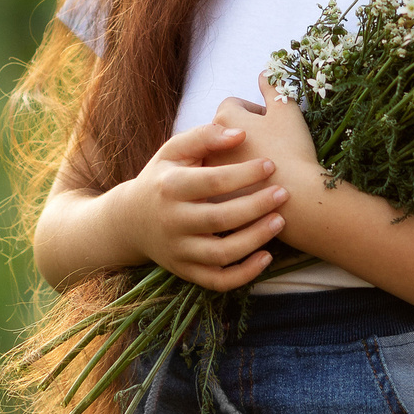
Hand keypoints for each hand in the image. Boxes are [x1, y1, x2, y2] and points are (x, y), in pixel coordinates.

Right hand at [112, 121, 289, 290]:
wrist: (130, 221)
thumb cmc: (162, 178)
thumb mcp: (173, 151)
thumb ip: (205, 136)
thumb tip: (241, 132)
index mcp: (169, 187)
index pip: (212, 181)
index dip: (245, 173)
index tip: (271, 165)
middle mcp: (172, 221)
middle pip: (219, 219)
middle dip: (256, 206)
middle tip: (283, 193)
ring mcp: (178, 250)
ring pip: (221, 254)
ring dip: (255, 239)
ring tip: (280, 221)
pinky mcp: (185, 271)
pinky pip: (218, 281)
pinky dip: (244, 274)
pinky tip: (267, 256)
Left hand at [211, 73, 323, 206]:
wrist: (296, 198)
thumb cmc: (291, 149)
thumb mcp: (286, 110)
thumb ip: (273, 86)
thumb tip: (264, 72)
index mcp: (224, 118)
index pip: (234, 104)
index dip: (255, 111)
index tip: (273, 124)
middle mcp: (209, 144)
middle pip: (225, 131)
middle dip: (244, 134)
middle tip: (270, 144)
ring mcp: (210, 173)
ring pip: (222, 158)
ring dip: (238, 157)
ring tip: (265, 166)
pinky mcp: (215, 196)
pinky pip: (224, 184)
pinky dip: (237, 182)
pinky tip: (258, 185)